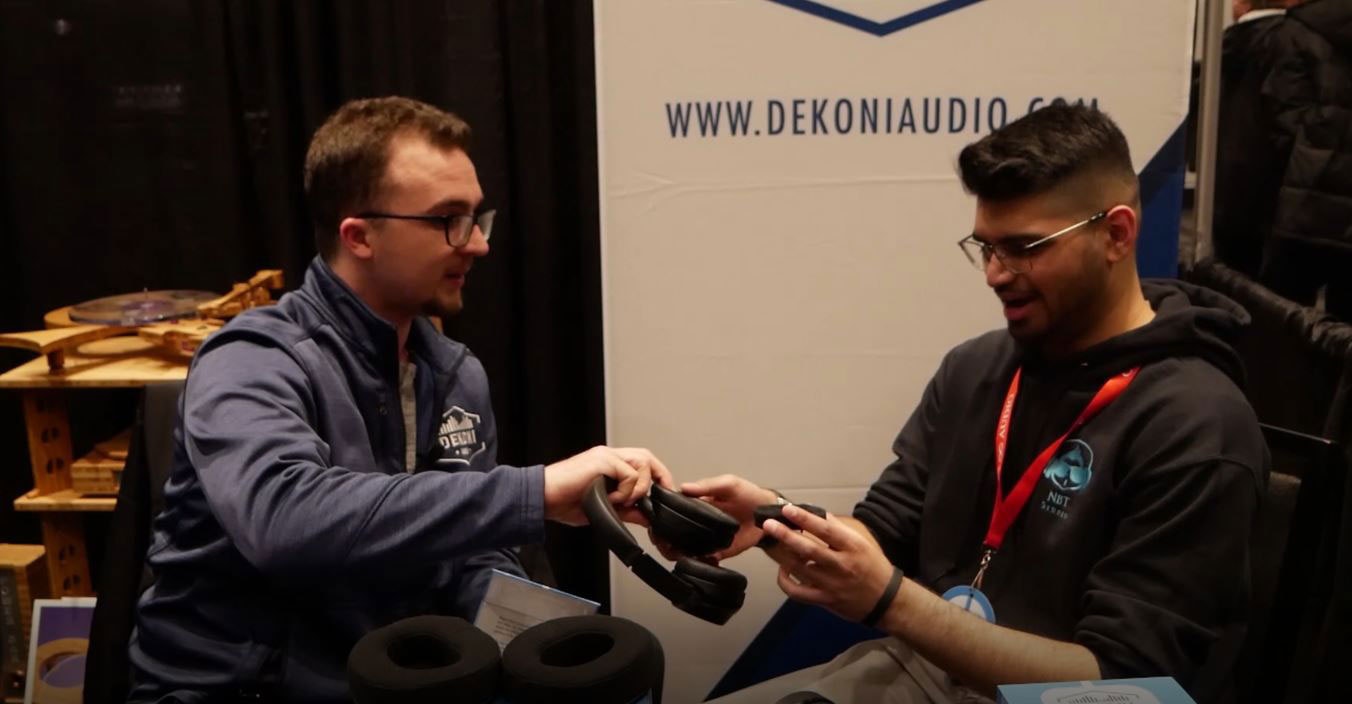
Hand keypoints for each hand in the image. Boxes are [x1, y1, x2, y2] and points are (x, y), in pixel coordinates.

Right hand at [543, 446, 672, 526]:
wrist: (542, 498)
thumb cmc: (564, 502)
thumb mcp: (604, 509)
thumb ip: (626, 510)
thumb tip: (647, 517)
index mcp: (608, 463)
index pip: (642, 462)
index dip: (657, 476)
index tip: (664, 495)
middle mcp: (608, 456)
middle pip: (646, 457)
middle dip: (658, 477)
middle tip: (657, 499)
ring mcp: (605, 456)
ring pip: (642, 463)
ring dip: (639, 488)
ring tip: (622, 501)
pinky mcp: (602, 461)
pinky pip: (629, 475)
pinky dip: (626, 491)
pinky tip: (611, 499)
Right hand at [661, 474, 778, 561]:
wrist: (769, 515)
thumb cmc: (749, 494)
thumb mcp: (728, 484)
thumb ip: (707, 485)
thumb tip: (683, 487)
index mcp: (698, 503)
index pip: (674, 510)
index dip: (663, 517)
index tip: (655, 524)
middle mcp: (699, 522)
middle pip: (674, 532)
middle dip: (664, 539)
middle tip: (662, 544)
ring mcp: (707, 538)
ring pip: (684, 548)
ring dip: (676, 553)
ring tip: (674, 555)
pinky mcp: (718, 552)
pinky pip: (703, 559)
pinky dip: (697, 563)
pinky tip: (695, 562)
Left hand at [762, 504, 896, 622]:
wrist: (885, 600)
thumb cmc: (872, 565)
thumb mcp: (861, 542)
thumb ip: (838, 528)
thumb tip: (813, 514)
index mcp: (853, 547)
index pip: (826, 530)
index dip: (805, 518)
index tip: (788, 509)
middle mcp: (842, 565)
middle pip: (809, 549)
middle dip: (786, 535)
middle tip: (769, 524)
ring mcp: (832, 585)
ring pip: (799, 569)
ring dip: (781, 555)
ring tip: (769, 542)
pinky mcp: (824, 600)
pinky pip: (797, 592)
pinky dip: (785, 581)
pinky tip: (782, 570)